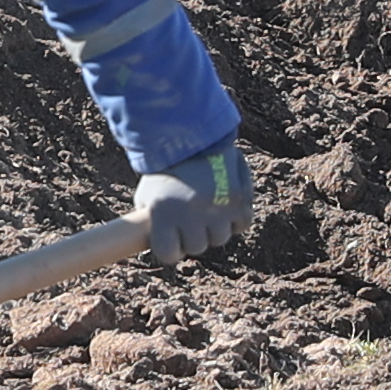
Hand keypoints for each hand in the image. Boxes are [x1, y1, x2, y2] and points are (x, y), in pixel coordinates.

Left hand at [135, 153, 253, 266]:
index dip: (170, 247)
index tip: (170, 237)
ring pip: (220, 237)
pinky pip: (242, 223)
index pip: (168, 255)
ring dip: (215, 225)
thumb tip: (160, 246)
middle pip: (197, 247)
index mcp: (164, 214)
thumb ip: (153, 223)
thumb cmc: (166, 168)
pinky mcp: (240, 200)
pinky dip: (236, 216)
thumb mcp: (148, 194)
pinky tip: (225, 200)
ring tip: (207, 203)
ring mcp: (218, 209)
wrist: (192, 134)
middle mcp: (191, 216)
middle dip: (194, 234)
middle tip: (190, 213)